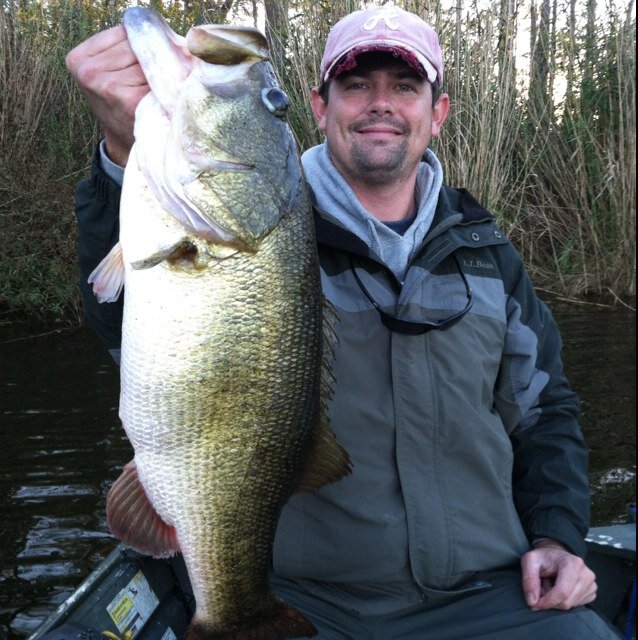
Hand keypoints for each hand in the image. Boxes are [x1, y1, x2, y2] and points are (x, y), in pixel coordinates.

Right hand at [66, 25, 149, 165]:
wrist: (124, 140)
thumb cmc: (121, 101)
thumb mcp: (109, 70)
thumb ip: (123, 46)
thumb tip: (156, 31)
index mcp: (78, 58)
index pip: (124, 31)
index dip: (140, 45)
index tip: (139, 63)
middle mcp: (88, 71)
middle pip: (136, 45)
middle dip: (150, 58)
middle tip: (149, 80)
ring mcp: (107, 85)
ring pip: (148, 62)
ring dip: (158, 73)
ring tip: (151, 90)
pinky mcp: (128, 99)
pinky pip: (156, 79)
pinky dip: (163, 87)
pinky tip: (156, 98)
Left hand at [521, 540, 596, 610]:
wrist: (555, 554)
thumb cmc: (543, 557)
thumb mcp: (530, 560)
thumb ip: (529, 579)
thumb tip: (533, 601)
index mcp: (573, 563)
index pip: (562, 592)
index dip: (547, 601)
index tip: (534, 603)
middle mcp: (586, 574)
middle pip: (567, 602)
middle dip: (550, 601)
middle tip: (540, 590)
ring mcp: (591, 584)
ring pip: (571, 606)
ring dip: (555, 601)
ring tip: (549, 586)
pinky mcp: (591, 593)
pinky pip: (576, 606)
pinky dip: (563, 601)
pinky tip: (559, 589)